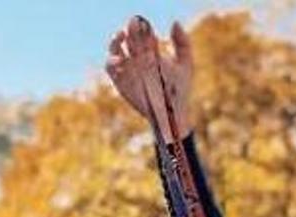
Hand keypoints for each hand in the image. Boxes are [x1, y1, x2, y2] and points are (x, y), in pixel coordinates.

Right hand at [105, 16, 192, 140]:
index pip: (144, 33)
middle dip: (129, 31)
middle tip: (132, 26)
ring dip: (114, 42)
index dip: (142, 26)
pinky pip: (110, 69)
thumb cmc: (180, 89)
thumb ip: (183, 43)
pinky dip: (110, 62)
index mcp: (152, 51)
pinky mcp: (120, 81)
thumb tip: (174, 22)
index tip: (145, 26)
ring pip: (115, 50)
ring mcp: (128, 69)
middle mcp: (138, 58)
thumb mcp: (186, 64)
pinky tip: (119, 60)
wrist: (171, 114)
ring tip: (121, 37)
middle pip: (128, 38)